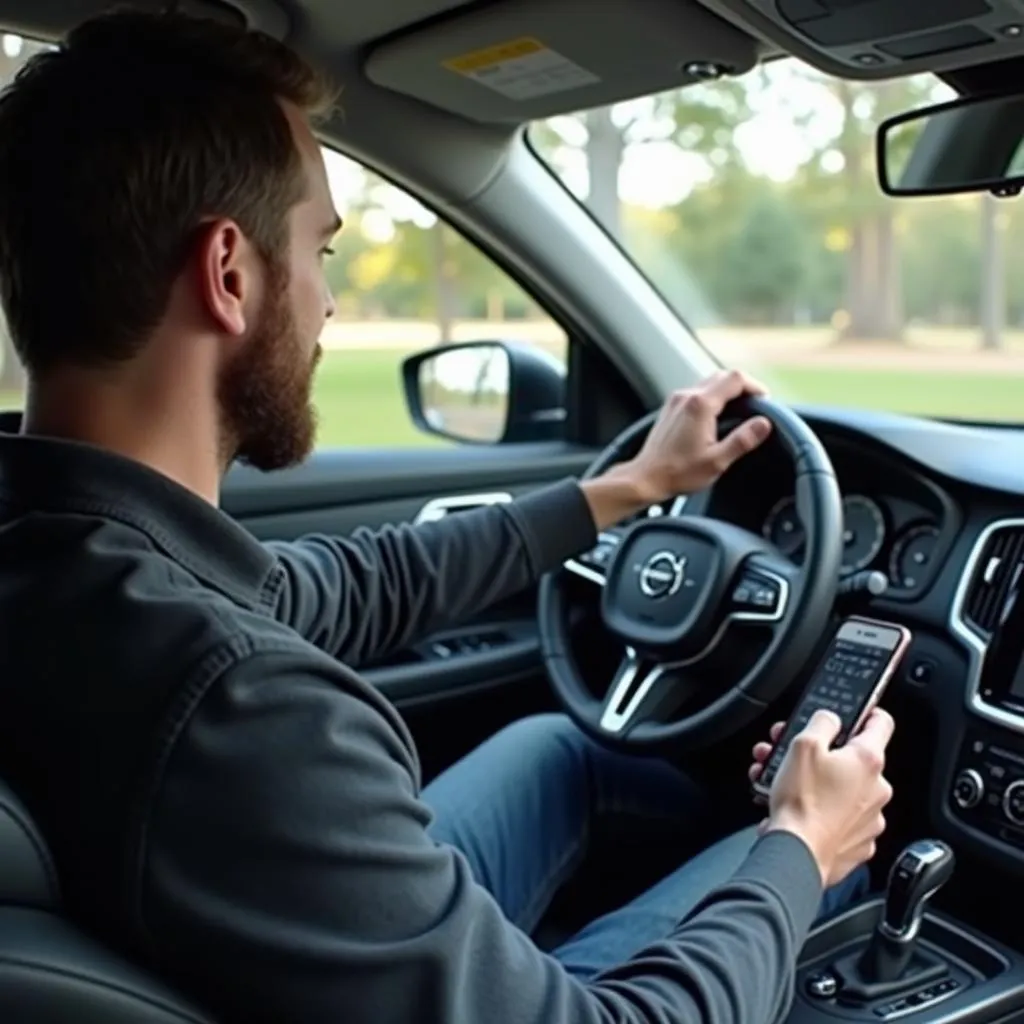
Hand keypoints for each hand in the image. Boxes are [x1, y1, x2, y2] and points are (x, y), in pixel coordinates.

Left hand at [623, 369, 772, 504]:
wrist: (646, 478)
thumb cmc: (678, 473)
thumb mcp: (716, 461)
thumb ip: (742, 440)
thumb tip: (764, 423)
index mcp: (700, 405)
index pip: (735, 379)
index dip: (755, 387)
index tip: (764, 402)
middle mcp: (687, 396)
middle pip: (723, 375)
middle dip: (743, 386)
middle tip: (755, 405)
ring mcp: (676, 400)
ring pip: (709, 381)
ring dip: (727, 390)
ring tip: (740, 410)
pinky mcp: (671, 407)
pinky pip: (697, 390)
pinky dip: (713, 395)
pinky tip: (718, 415)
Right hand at [750, 708, 894, 887]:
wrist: (797, 854)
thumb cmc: (801, 802)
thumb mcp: (803, 745)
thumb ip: (822, 722)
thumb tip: (831, 719)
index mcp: (868, 761)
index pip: (881, 723)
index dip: (867, 712)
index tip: (857, 711)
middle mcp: (877, 789)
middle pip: (853, 759)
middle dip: (823, 754)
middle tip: (794, 754)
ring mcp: (870, 819)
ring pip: (844, 789)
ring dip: (818, 782)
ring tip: (785, 784)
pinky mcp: (859, 843)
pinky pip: (841, 818)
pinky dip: (823, 812)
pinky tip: (798, 810)